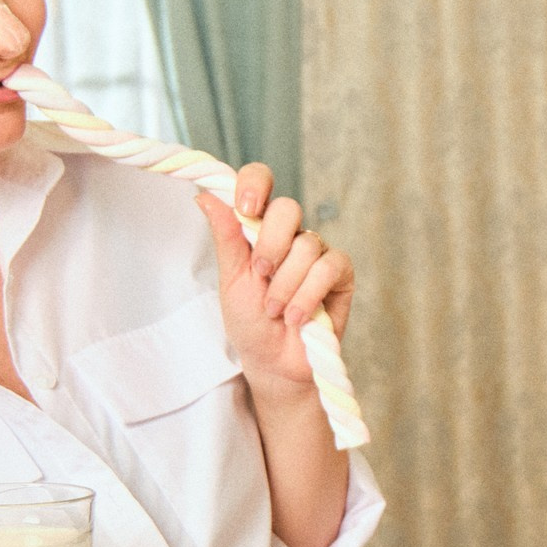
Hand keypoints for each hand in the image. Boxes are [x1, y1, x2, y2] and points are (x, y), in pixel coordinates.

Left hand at [195, 161, 354, 401]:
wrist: (274, 364)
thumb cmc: (250, 324)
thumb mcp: (231, 281)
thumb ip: (226, 238)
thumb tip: (205, 195)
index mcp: (259, 228)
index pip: (261, 182)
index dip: (255, 184)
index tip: (245, 206)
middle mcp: (291, 235)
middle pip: (288, 208)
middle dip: (269, 245)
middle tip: (260, 274)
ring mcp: (318, 252)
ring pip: (306, 245)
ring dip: (285, 285)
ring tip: (275, 311)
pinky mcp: (341, 274)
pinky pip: (328, 267)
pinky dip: (308, 295)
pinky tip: (298, 317)